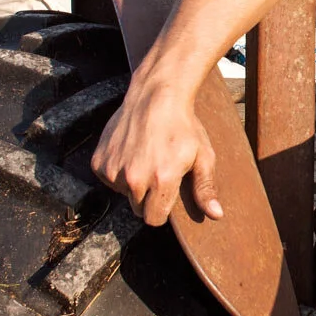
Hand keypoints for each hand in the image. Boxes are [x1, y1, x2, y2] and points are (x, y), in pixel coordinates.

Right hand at [89, 76, 222, 225]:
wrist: (155, 96)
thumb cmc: (183, 126)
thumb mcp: (203, 156)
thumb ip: (205, 189)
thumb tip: (216, 215)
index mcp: (162, 179)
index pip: (154, 219)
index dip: (162, 211)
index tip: (166, 197)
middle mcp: (135, 178)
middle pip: (138, 209)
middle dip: (148, 198)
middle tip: (157, 172)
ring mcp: (114, 169)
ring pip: (123, 194)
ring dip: (132, 184)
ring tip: (145, 159)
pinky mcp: (99, 162)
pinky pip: (108, 179)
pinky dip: (118, 172)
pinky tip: (130, 153)